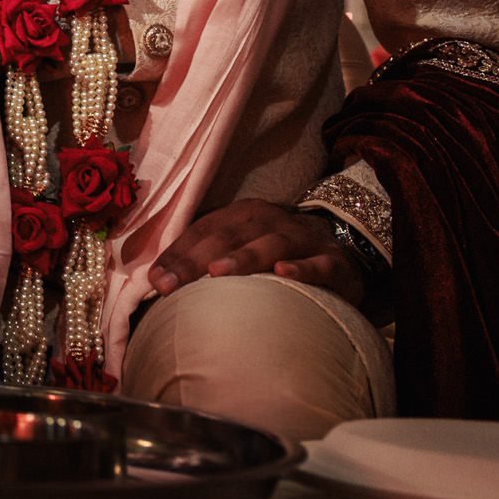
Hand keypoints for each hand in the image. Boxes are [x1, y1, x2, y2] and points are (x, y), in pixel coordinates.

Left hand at [148, 199, 363, 306]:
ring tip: (215, 273)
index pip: (204, 230)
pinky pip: (319, 264)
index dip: (178, 253)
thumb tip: (158, 280)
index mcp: (244, 215)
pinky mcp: (334, 262)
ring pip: (271, 244)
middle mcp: (272, 222)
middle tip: (169, 284)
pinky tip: (283, 273)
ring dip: (243, 257)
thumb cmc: (279, 255)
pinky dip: (302, 268)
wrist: (344, 252)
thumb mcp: (244, 248)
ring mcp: (304, 240)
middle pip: (230, 235)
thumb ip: (206, 258)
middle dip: (196, 259)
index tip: (154, 280)